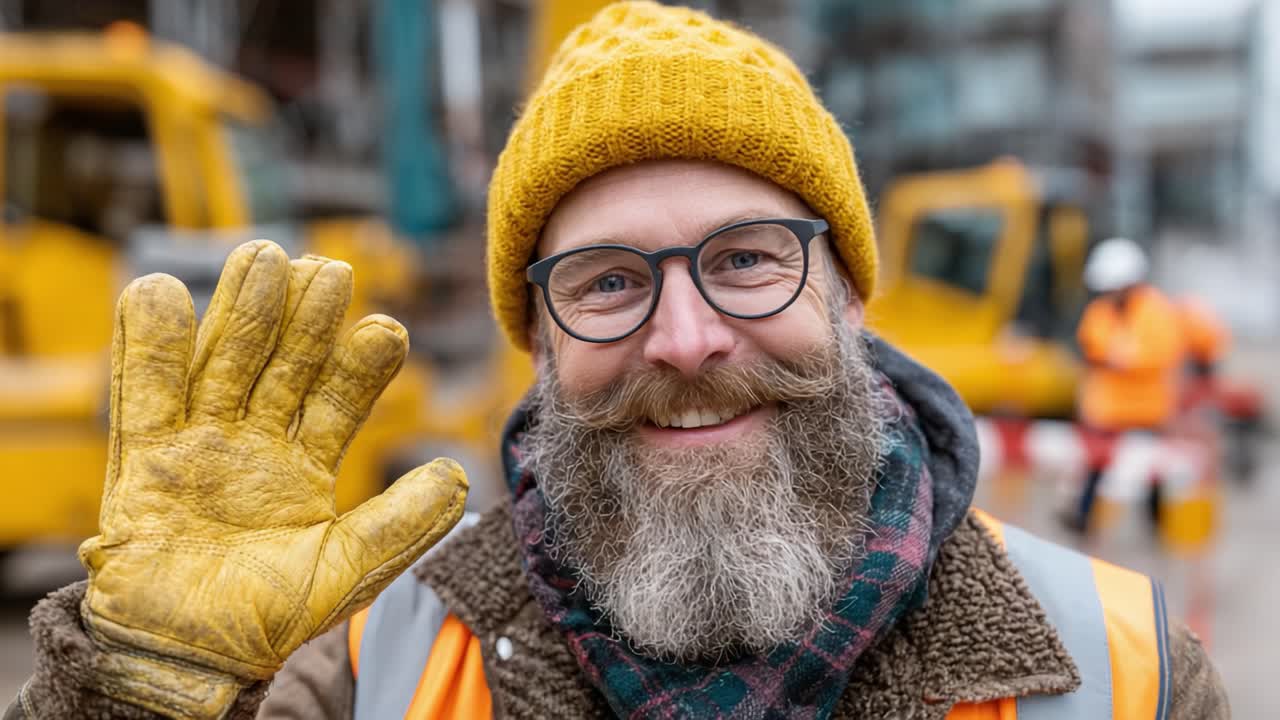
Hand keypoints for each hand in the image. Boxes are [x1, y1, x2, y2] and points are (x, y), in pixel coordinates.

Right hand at [77, 240, 466, 717]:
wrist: (189, 657)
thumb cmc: (266, 620)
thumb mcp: (346, 571)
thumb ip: (401, 525)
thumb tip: (459, 475)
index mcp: (305, 465)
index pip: (338, 399)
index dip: (361, 366)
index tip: (387, 331)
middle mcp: (254, 442)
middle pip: (281, 362)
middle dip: (305, 318)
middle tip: (330, 270)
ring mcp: (199, 442)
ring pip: (223, 360)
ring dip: (241, 310)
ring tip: (268, 258)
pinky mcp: (142, 455)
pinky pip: (143, 391)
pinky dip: (149, 343)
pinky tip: (163, 291)